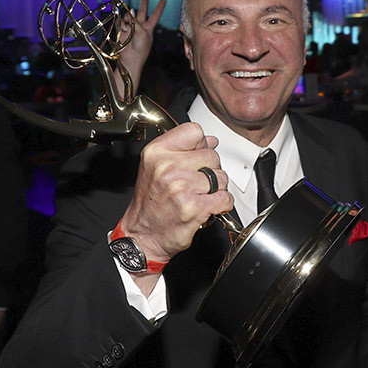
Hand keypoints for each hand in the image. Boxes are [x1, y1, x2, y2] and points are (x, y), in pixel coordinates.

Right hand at [117, 0, 165, 93]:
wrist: (131, 57)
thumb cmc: (141, 47)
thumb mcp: (143, 33)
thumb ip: (136, 21)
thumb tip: (130, 11)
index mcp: (149, 27)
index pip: (155, 14)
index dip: (159, 7)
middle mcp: (141, 26)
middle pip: (142, 12)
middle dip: (144, 4)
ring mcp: (131, 27)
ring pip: (129, 16)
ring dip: (129, 18)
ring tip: (129, 26)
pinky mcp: (123, 30)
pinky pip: (122, 22)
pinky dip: (123, 24)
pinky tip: (125, 29)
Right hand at [119, 122, 231, 263]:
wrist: (142, 236)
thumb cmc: (150, 204)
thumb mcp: (156, 167)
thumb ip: (183, 150)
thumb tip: (210, 140)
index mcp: (156, 153)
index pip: (194, 131)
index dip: (200, 145)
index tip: (196, 157)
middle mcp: (167, 168)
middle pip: (212, 155)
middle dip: (210, 170)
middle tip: (196, 184)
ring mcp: (181, 187)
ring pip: (221, 176)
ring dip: (216, 188)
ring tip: (200, 195)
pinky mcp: (194, 207)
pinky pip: (225, 197)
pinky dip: (222, 204)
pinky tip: (208, 206)